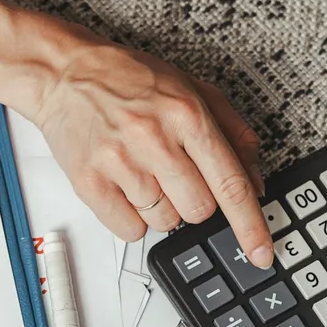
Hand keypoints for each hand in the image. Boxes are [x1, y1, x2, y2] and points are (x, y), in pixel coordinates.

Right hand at [33, 42, 272, 267]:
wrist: (65, 73)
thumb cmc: (129, 80)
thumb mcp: (192, 90)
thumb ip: (233, 134)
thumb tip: (255, 184)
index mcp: (187, 115)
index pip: (230, 183)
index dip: (250, 225)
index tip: (261, 253)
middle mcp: (154, 139)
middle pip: (199, 211)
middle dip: (194, 202)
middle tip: (174, 173)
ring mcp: (120, 163)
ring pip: (164, 223)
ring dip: (160, 208)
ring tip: (143, 171)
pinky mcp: (90, 182)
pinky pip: (129, 230)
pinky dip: (131, 217)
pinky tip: (124, 185)